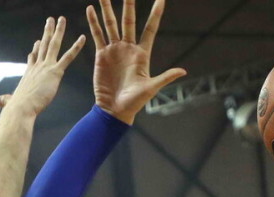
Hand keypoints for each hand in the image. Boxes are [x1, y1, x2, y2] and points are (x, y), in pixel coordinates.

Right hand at [0, 17, 85, 116]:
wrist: (21, 108)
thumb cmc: (15, 108)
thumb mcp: (9, 102)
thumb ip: (5, 100)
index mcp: (29, 74)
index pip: (33, 59)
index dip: (36, 50)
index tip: (37, 42)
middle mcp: (37, 67)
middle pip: (43, 45)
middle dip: (47, 32)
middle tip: (50, 21)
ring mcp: (46, 67)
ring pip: (53, 45)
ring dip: (58, 31)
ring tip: (62, 19)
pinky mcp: (55, 72)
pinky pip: (68, 57)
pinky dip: (76, 47)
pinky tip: (83, 38)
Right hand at [87, 0, 186, 124]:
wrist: (114, 110)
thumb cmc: (134, 102)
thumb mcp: (151, 88)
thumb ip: (165, 77)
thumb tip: (183, 71)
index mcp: (142, 53)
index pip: (150, 28)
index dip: (156, 13)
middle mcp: (128, 48)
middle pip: (128, 21)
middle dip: (128, 4)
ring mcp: (114, 50)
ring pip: (111, 24)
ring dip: (107, 9)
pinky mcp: (102, 55)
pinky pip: (98, 35)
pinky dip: (94, 22)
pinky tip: (90, 10)